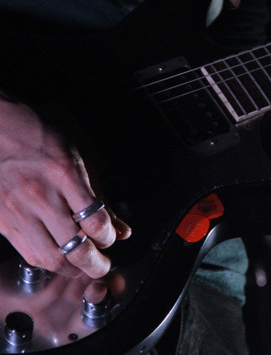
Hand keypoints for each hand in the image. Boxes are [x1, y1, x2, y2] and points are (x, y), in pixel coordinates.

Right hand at [0, 97, 130, 277]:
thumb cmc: (40, 139)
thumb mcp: (79, 157)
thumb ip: (100, 195)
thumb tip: (120, 228)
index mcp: (65, 174)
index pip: (95, 220)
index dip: (109, 236)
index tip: (113, 237)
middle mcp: (41, 195)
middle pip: (74, 247)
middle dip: (95, 264)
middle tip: (104, 266)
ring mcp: (18, 211)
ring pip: (49, 258)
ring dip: (72, 269)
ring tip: (84, 268)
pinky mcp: (2, 222)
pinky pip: (27, 253)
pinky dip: (48, 263)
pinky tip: (59, 260)